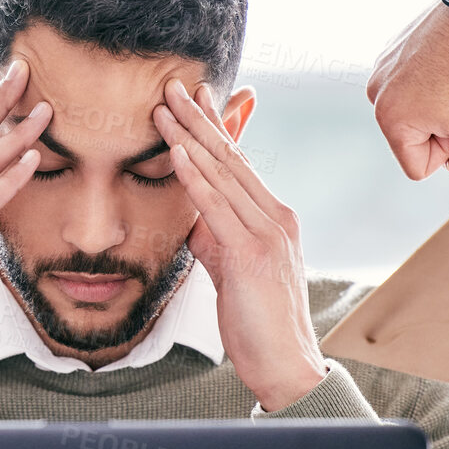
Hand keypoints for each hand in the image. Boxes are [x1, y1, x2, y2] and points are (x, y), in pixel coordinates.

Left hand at [153, 79, 325, 411]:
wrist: (285, 365)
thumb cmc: (258, 324)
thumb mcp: (233, 271)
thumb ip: (217, 239)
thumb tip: (194, 218)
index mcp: (274, 218)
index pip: (239, 163)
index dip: (216, 127)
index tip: (195, 97)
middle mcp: (277, 216)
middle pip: (231, 157)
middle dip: (199, 118)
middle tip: (173, 84)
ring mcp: (268, 232)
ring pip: (223, 173)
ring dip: (189, 136)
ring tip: (163, 106)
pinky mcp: (252, 254)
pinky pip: (217, 206)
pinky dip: (195, 177)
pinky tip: (177, 152)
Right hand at [366, 2, 448, 181]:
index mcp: (389, 118)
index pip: (419, 167)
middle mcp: (376, 91)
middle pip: (414, 138)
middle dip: (444, 126)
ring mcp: (383, 66)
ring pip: (417, 109)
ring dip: (442, 102)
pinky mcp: (396, 47)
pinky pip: (419, 82)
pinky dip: (438, 77)